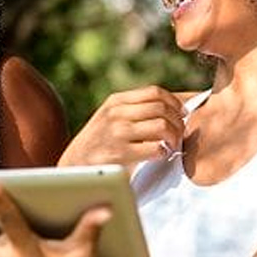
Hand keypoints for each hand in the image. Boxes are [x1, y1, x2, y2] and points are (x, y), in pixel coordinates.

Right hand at [59, 85, 184, 167]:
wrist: (75, 164)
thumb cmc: (100, 142)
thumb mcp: (110, 117)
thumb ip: (134, 109)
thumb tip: (175, 104)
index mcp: (115, 101)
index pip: (154, 92)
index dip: (173, 102)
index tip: (180, 114)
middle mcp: (116, 114)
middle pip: (161, 108)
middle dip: (177, 121)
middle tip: (178, 133)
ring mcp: (117, 133)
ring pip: (162, 126)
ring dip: (174, 137)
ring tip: (171, 145)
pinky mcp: (121, 154)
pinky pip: (157, 148)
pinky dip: (164, 152)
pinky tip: (160, 155)